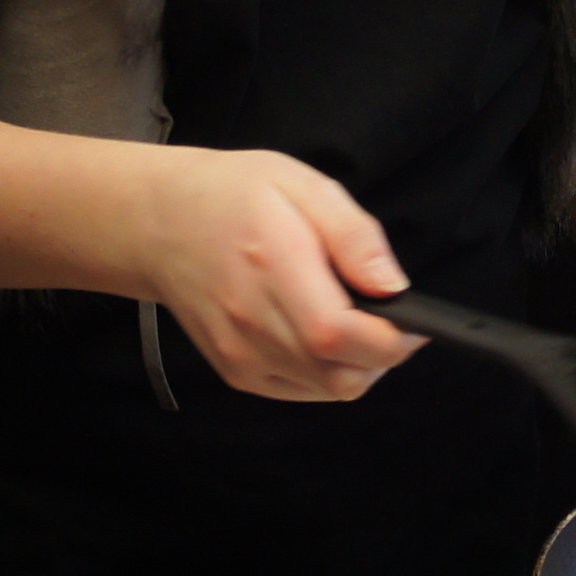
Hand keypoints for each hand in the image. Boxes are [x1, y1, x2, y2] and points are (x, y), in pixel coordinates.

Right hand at [115, 145, 419, 400]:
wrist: (160, 223)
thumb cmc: (233, 196)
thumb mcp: (304, 185)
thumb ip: (354, 236)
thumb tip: (394, 286)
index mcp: (272, 266)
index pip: (339, 333)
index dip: (392, 339)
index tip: (415, 321)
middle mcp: (251, 320)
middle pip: (342, 373)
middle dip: (384, 354)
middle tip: (390, 318)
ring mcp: (241, 353)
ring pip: (329, 388)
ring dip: (359, 364)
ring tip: (356, 321)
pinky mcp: (238, 372)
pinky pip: (304, 390)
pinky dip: (329, 372)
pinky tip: (324, 335)